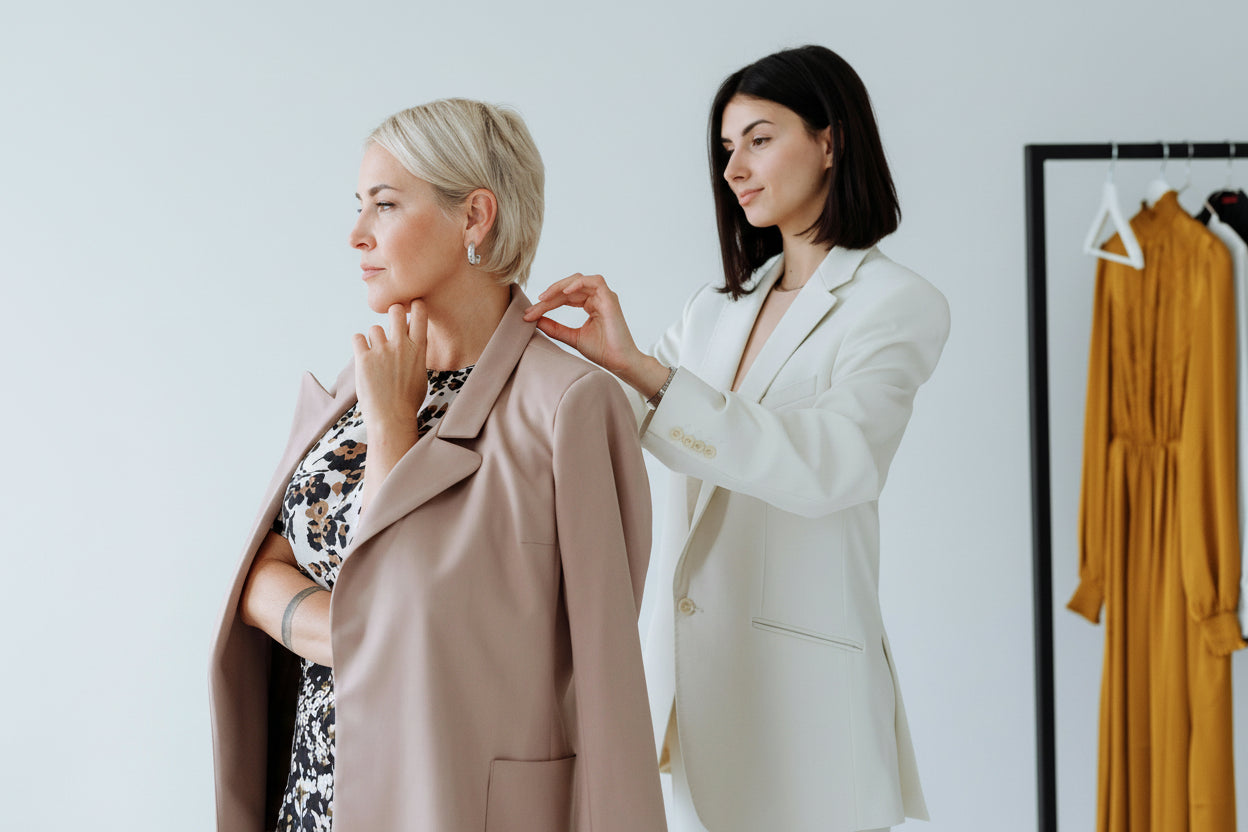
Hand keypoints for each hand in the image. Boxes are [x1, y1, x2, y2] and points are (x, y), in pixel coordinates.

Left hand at [351, 301, 427, 440]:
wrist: (392, 418)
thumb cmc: (408, 400)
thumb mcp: (420, 374)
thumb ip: (415, 354)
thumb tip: (411, 341)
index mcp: (418, 349)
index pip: (420, 315)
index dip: (415, 306)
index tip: (412, 306)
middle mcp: (400, 346)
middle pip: (395, 311)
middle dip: (393, 312)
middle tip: (390, 323)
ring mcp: (381, 351)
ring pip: (375, 328)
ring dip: (374, 339)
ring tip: (376, 357)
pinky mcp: (363, 359)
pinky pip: (357, 338)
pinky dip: (359, 345)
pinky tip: (363, 357)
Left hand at [523, 273, 644, 377]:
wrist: (619, 363)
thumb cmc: (602, 351)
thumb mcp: (572, 337)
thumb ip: (555, 328)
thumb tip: (535, 320)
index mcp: (589, 304)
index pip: (564, 297)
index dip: (546, 304)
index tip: (529, 314)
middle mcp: (597, 298)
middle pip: (568, 287)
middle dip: (549, 295)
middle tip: (533, 308)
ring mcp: (604, 297)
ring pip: (579, 280)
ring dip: (560, 286)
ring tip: (545, 298)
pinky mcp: (610, 299)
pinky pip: (595, 281)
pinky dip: (579, 284)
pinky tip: (565, 292)